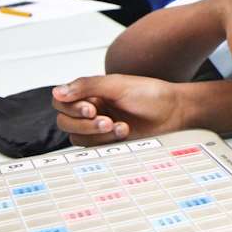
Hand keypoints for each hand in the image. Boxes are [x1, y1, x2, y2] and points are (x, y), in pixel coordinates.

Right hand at [52, 74, 182, 145]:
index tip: (91, 108)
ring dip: (96, 133)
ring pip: (77, 136)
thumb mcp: (117, 85)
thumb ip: (86, 86)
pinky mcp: (107, 140)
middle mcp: (91, 108)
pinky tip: (124, 131)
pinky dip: (106, 140)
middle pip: (65, 121)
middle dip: (85, 123)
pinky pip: (93, 146)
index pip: (61, 101)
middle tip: (105, 119)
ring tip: (119, 125)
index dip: (70, 107)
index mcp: (90, 91)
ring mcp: (98, 125)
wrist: (173, 111)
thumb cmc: (149, 93)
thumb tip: (57, 91)